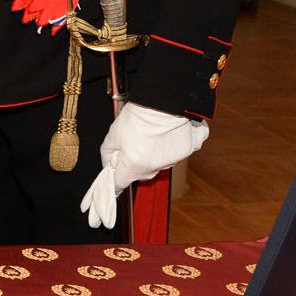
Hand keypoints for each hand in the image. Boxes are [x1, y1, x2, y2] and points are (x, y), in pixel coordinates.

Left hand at [79, 103, 209, 229]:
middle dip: (133, 162)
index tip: (108, 195)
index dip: (112, 187)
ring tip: (150, 133)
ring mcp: (174, 160)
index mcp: (134, 166)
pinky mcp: (189, 149)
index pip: (119, 183)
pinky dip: (175, 144)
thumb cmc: (137, 116)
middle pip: (140, 172)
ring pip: (159, 162)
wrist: (163, 100)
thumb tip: (109, 163)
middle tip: (132, 142)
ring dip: (153, 153)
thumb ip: (107, 153)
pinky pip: (179, 151)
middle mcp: (155, 167)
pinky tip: (171, 132)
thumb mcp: (113, 135)